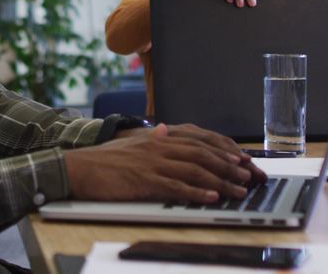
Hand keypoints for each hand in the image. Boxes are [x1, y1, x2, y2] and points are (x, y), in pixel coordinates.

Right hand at [65, 124, 258, 203]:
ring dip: (221, 181)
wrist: (79, 167)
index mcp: (159, 137)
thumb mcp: (131, 142)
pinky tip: (211, 198)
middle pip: (203, 155)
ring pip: (195, 171)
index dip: (223, 150)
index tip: (241, 159)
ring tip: (238, 190)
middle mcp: (160, 146)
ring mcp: (154, 163)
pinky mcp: (146, 181)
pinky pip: (177, 187)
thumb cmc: (104, 159)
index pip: (200, 140)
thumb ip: (151, 137)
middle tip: (248, 176)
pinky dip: (197, 193)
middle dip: (229, 166)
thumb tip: (164, 130)